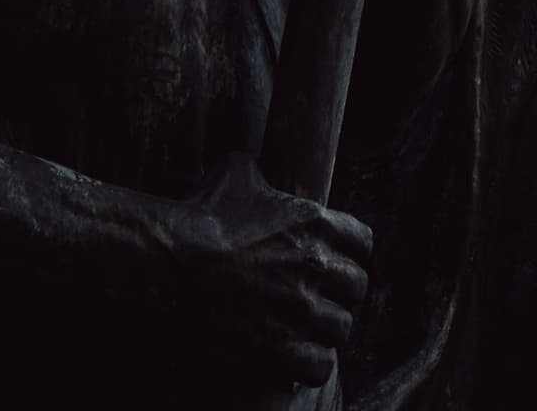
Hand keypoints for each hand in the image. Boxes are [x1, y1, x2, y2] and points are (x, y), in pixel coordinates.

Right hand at [144, 153, 373, 394]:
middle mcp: (316, 265)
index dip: (351, 256)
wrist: (172, 263)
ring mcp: (301, 310)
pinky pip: (320, 365)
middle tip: (316, 301)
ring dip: (324, 332)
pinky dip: (308, 365)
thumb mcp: (237, 173)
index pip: (364, 243)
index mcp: (316, 222)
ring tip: (304, 333)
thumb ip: (262, 173)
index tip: (335, 265)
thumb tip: (258, 171)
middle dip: (339, 295)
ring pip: (341, 329)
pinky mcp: (281, 349)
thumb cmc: (202, 215)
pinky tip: (292, 358)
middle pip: (356, 289)